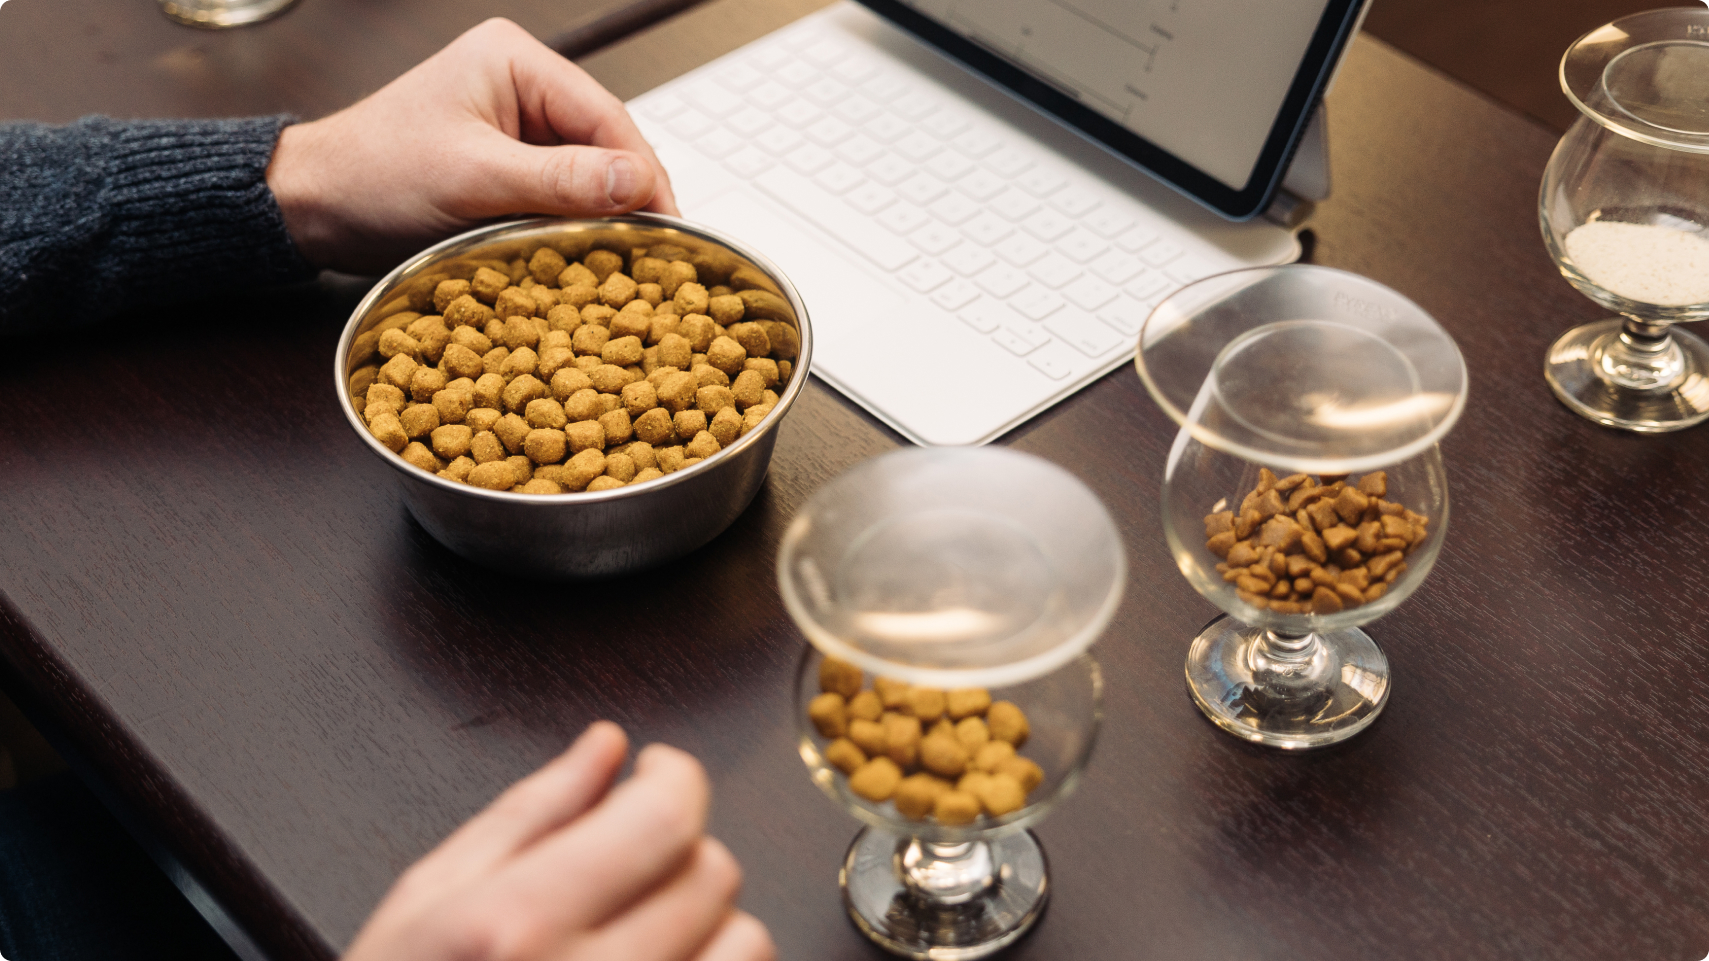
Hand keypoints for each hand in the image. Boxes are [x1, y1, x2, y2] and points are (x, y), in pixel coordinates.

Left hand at [268, 19, 678, 274]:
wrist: (314, 205)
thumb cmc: (374, 174)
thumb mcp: (473, 178)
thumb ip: (559, 181)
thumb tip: (636, 182)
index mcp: (515, 61)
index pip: (606, 116)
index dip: (642, 173)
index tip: (668, 226)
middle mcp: (521, 86)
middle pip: (604, 144)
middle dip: (627, 198)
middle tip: (656, 253)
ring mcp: (515, 127)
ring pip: (586, 175)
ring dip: (603, 217)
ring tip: (630, 262)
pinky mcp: (506, 166)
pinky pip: (560, 195)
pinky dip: (575, 226)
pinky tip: (590, 257)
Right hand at [342, 722, 773, 960]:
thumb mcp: (428, 900)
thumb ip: (532, 812)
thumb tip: (605, 746)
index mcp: (517, 926)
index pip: (665, 819)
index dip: (675, 778)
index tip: (658, 774)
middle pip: (712, 874)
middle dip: (679, 849)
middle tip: (628, 864)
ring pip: (747, 944)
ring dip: (710, 924)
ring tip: (644, 933)